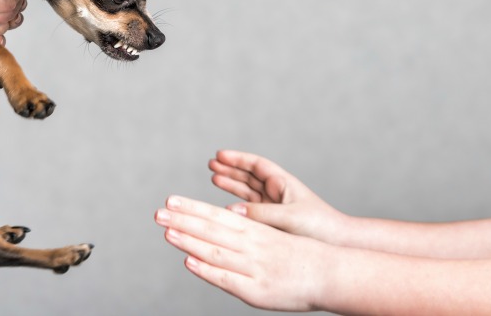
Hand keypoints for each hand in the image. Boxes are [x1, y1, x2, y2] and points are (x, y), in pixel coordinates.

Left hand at [155, 195, 329, 311]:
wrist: (332, 274)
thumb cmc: (302, 255)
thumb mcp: (275, 233)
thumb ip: (249, 229)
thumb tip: (222, 220)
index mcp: (257, 229)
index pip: (218, 215)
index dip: (193, 208)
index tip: (171, 200)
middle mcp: (253, 244)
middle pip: (212, 229)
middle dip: (183, 219)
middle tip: (158, 212)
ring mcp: (254, 267)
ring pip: (216, 250)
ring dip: (189, 240)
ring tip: (167, 230)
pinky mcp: (257, 291)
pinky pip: (227, 279)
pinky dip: (207, 270)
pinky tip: (188, 261)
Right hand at [210, 150, 345, 243]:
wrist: (336, 243)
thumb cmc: (319, 226)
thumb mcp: (290, 216)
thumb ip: (261, 213)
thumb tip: (232, 210)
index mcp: (282, 184)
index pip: (256, 165)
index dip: (238, 159)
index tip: (220, 155)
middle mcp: (276, 193)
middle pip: (249, 176)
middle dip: (231, 169)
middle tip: (211, 164)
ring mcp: (273, 207)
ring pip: (247, 192)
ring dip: (231, 184)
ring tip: (213, 178)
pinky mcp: (271, 223)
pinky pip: (250, 211)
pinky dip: (236, 206)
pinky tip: (224, 206)